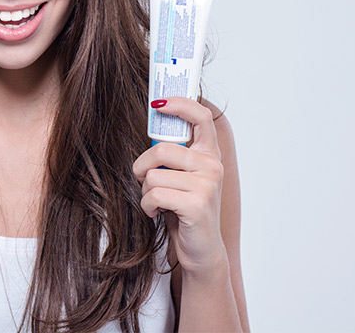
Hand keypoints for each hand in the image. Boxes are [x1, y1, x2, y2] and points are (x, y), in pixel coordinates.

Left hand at [133, 97, 227, 276]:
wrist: (200, 249)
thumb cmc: (184, 209)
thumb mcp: (180, 176)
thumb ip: (172, 153)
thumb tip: (153, 121)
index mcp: (209, 155)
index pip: (201, 117)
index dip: (180, 104)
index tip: (158, 103)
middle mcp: (212, 166)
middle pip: (161, 149)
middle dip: (142, 167)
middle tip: (145, 181)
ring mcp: (207, 185)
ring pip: (153, 174)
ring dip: (144, 191)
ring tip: (155, 202)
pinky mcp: (197, 205)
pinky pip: (154, 194)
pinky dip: (146, 206)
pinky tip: (156, 212)